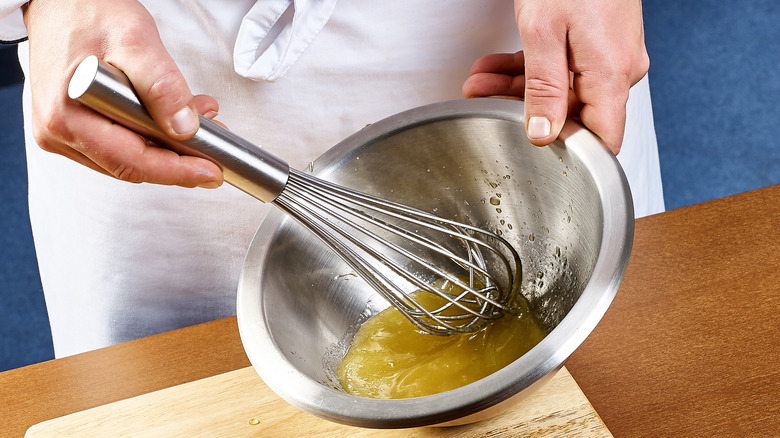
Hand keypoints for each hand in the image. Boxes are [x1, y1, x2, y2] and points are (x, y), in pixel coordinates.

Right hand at [22, 0, 223, 186]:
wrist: (60, 3)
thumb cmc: (90, 13)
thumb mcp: (137, 41)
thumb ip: (162, 86)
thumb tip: (185, 128)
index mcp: (67, 116)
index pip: (132, 162)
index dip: (177, 171)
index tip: (212, 172)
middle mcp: (57, 132)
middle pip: (131, 166)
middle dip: (179, 158)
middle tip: (214, 141)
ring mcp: (61, 133)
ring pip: (127, 160)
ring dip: (167, 147)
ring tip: (199, 120)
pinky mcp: (70, 130)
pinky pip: (117, 147)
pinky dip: (148, 137)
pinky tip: (170, 118)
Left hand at [462, 0, 649, 153]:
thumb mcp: (544, 33)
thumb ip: (543, 88)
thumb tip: (542, 133)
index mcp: (612, 74)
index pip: (602, 140)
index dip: (568, 154)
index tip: (531, 153)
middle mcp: (617, 70)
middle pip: (570, 113)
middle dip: (520, 110)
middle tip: (482, 102)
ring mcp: (607, 57)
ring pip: (558, 89)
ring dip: (514, 87)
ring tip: (478, 83)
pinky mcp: (595, 45)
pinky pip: (560, 67)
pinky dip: (526, 69)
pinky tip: (493, 68)